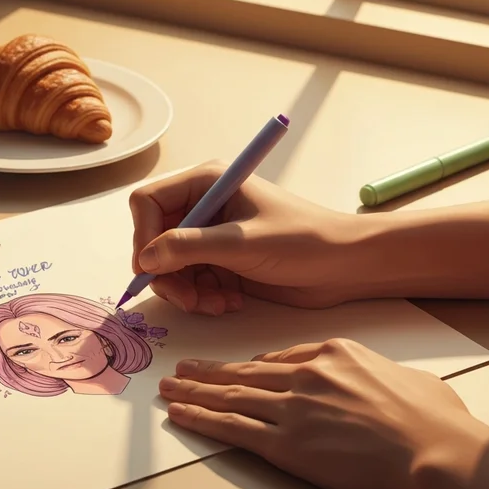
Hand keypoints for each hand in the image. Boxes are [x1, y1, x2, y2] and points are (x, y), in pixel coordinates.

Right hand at [129, 163, 364, 313]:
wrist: (345, 266)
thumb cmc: (302, 241)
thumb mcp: (241, 243)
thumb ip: (188, 248)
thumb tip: (144, 260)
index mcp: (207, 183)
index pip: (148, 202)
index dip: (143, 236)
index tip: (149, 269)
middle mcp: (204, 206)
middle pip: (155, 239)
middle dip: (166, 273)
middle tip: (186, 299)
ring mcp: (211, 236)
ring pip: (171, 267)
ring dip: (186, 291)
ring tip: (214, 305)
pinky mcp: (221, 262)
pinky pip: (191, 282)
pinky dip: (203, 297)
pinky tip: (229, 303)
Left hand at [158, 338, 487, 488]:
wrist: (434, 453)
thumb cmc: (429, 419)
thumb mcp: (398, 374)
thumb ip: (365, 369)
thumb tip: (355, 376)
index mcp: (331, 354)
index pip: (277, 358)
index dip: (247, 366)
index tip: (229, 369)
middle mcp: (303, 376)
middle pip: (242, 372)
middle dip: (206, 373)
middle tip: (179, 370)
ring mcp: (291, 410)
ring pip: (230, 396)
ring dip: (194, 393)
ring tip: (169, 390)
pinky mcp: (285, 445)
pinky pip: (232, 428)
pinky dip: (202, 420)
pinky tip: (182, 416)